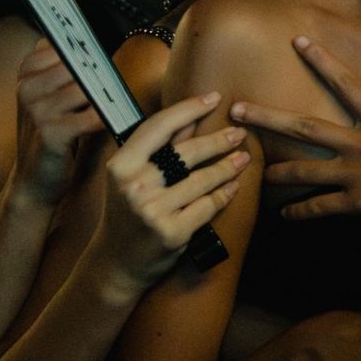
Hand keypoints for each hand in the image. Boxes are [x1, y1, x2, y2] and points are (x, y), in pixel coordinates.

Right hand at [9, 37, 108, 208]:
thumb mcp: (44, 97)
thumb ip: (59, 67)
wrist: (34, 180)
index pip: (65, 46)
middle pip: (79, 65)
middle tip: (109, 90)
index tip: (98, 64)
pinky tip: (106, 125)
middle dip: (99, 77)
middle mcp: (27, 89)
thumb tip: (90, 42)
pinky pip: (92, 116)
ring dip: (104, 100)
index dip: (87, 54)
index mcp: (26, 74)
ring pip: (88, 89)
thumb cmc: (48, 133)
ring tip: (107, 110)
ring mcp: (37, 111)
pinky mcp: (51, 133)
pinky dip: (105, 120)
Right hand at [93, 91, 247, 286]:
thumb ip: (160, 147)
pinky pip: (207, 206)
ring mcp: (153, 211)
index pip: (159, 126)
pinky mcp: (172, 232)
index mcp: (121, 165)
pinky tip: (233, 186)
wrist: (117, 263)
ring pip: (202, 180)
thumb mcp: (134, 177)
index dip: (189, 108)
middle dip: (218, 140)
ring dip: (227, 167)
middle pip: (186, 153)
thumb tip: (191, 116)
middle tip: (238, 133)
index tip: (213, 98)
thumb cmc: (127, 214)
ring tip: (242, 158)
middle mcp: (135, 186)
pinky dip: (223, 194)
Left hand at [233, 39, 360, 235]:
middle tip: (236, 109)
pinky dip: (301, 211)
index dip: (322, 60)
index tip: (296, 42)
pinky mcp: (358, 204)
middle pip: (305, 128)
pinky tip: (283, 214)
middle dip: (268, 117)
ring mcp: (357, 177)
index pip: (346, 83)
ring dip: (276, 170)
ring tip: (251, 167)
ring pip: (306, 171)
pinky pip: (322, 207)